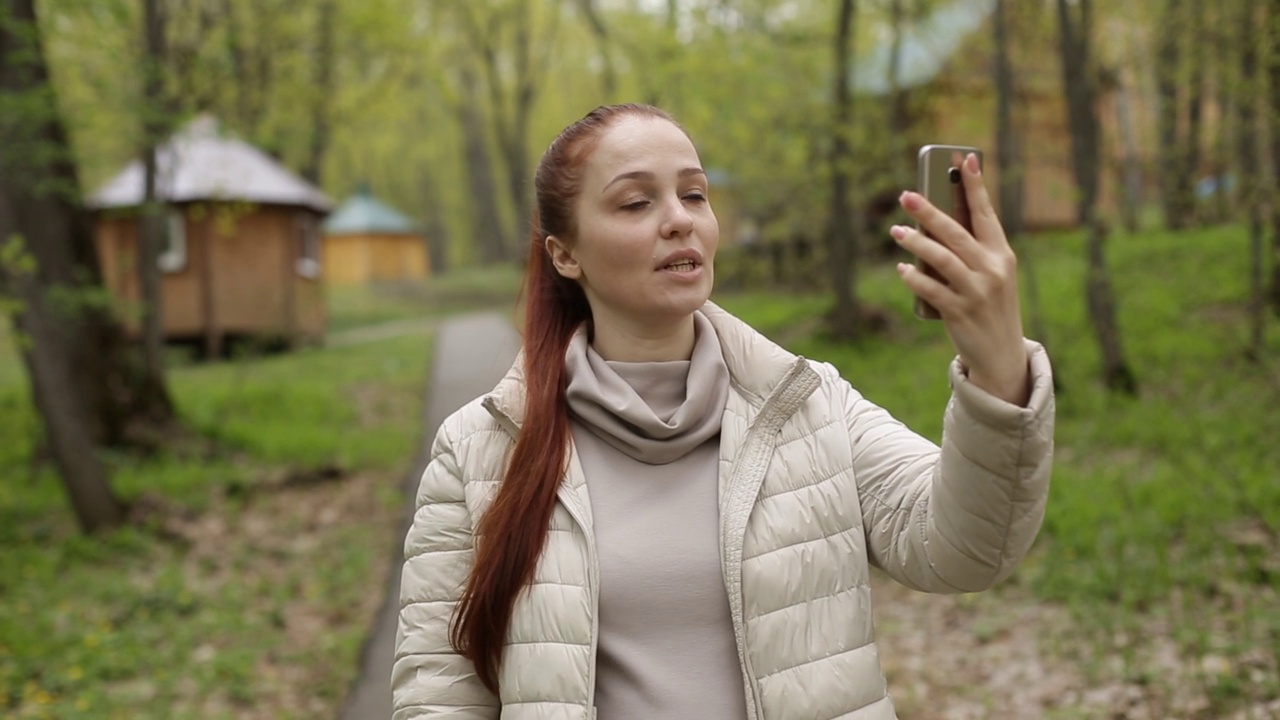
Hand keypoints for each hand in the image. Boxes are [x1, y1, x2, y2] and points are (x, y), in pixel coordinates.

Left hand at [889, 153, 1029, 405]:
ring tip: (895, 231)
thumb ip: (972, 250)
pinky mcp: (960, 313)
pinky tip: (901, 269)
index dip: (975, 186)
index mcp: (1002, 254)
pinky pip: (932, 290)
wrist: (1002, 353)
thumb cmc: (990, 305)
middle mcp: (992, 270)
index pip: (986, 214)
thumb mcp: (992, 275)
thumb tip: (935, 221)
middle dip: (931, 211)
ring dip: (916, 243)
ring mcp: (977, 292)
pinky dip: (915, 278)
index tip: (964, 158)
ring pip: (942, 259)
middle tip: (907, 196)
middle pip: (957, 233)